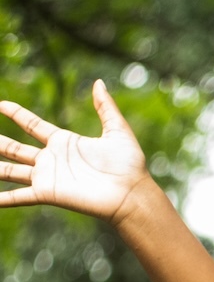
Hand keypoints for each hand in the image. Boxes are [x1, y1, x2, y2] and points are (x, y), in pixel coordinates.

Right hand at [0, 80, 150, 222]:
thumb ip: (106, 108)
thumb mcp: (118, 131)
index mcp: (63, 142)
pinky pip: (19, 196)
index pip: (31, 124)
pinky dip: (3, 198)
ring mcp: (47, 177)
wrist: (132, 194)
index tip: (0, 104)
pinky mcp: (48, 193)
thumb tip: (99, 82)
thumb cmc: (129, 166)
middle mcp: (51, 159)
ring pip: (9, 170)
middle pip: (13, 148)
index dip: (15, 113)